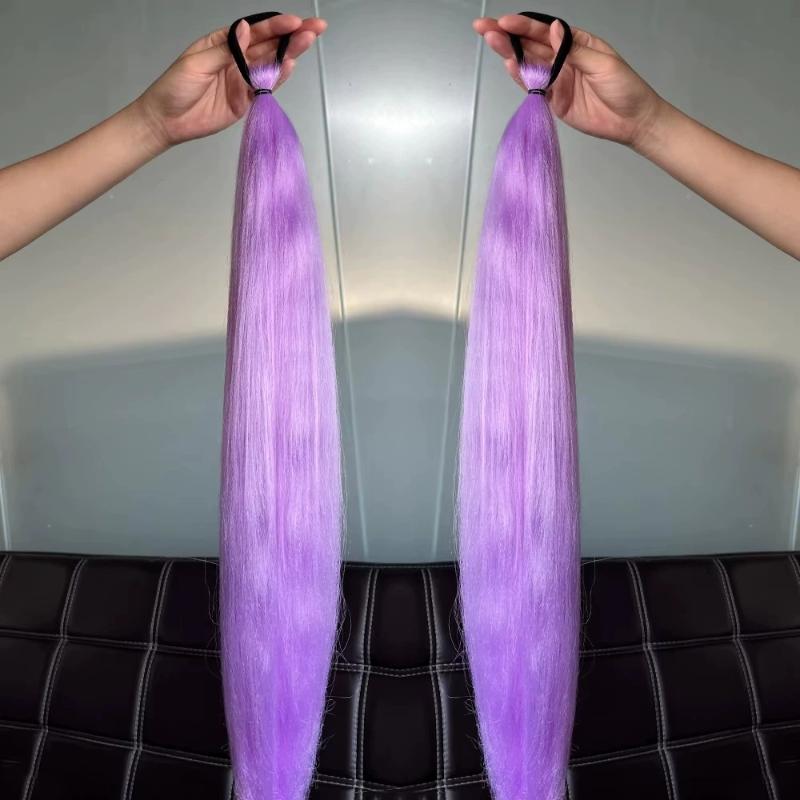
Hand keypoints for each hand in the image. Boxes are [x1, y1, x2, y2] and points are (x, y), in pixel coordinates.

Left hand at [132, 14, 325, 149]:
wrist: (167, 122)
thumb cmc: (174, 87)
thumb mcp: (196, 64)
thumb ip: (226, 50)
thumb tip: (248, 29)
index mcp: (223, 43)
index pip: (254, 31)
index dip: (275, 26)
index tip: (294, 22)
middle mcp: (236, 59)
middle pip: (268, 45)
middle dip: (292, 36)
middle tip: (316, 28)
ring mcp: (242, 80)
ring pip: (270, 64)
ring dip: (290, 54)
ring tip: (309, 42)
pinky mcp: (245, 101)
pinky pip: (264, 88)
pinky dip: (278, 78)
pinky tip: (291, 65)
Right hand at [474, 15, 666, 149]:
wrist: (632, 122)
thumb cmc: (625, 88)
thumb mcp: (603, 63)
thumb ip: (574, 50)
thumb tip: (552, 29)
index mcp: (577, 43)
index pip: (545, 31)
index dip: (525, 26)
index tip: (505, 22)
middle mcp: (563, 59)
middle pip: (531, 45)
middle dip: (508, 36)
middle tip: (484, 28)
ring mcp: (557, 80)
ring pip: (528, 64)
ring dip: (509, 53)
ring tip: (491, 41)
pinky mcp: (554, 100)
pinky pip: (534, 87)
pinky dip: (520, 77)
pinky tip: (508, 65)